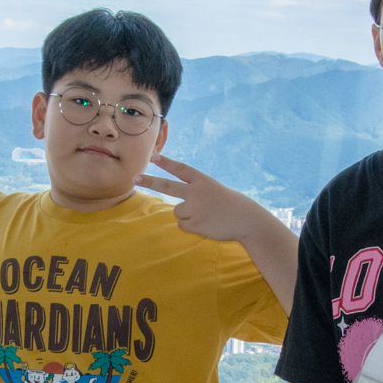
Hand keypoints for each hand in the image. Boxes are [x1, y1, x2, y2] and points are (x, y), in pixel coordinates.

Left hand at [137, 154, 278, 244]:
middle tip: (135, 177)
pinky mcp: (194, 223)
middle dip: (150, 181)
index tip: (153, 156)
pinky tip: (206, 224)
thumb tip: (177, 210)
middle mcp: (196, 192)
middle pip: (167, 186)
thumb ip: (196, 193)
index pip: (181, 169)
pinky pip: (183, 225)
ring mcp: (194, 208)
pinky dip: (192, 226)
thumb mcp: (215, 190)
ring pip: (177, 211)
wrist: (247, 220)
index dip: (166, 163)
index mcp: (203, 181)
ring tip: (206, 215)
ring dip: (187, 215)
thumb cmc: (232, 205)